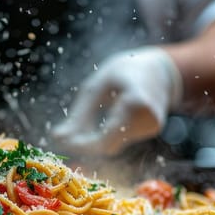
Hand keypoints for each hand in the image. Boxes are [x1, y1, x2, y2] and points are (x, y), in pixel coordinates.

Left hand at [51, 47, 181, 155]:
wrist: (157, 68)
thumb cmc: (123, 72)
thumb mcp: (96, 88)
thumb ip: (79, 116)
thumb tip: (56, 138)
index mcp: (136, 102)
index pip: (106, 137)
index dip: (82, 145)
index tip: (60, 143)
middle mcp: (148, 119)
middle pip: (110, 146)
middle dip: (84, 146)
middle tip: (60, 141)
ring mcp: (153, 126)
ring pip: (115, 146)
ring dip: (92, 143)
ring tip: (74, 133)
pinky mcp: (151, 130)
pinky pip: (122, 140)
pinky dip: (104, 138)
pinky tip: (92, 130)